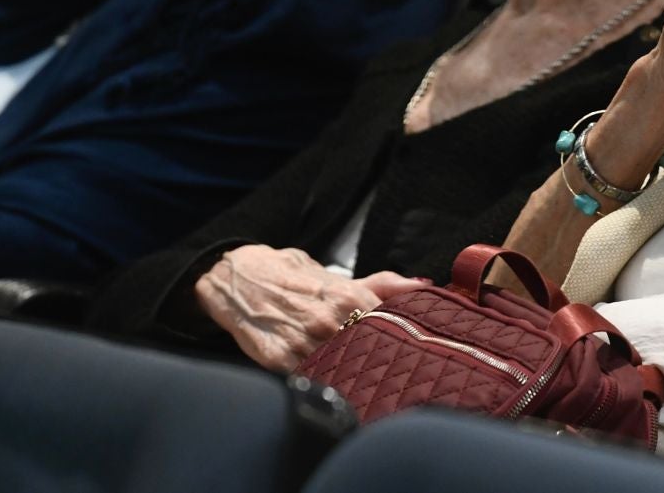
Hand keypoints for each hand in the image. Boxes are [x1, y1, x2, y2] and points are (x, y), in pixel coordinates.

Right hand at [193, 245, 428, 372]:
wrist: (239, 278)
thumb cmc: (294, 277)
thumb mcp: (340, 276)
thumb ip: (384, 283)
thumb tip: (425, 285)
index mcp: (348, 297)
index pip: (391, 326)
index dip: (404, 340)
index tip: (415, 352)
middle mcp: (328, 320)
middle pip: (368, 352)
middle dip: (381, 362)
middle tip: (391, 373)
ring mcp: (303, 342)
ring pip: (340, 371)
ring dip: (352, 378)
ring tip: (363, 382)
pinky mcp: (279, 361)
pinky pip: (310, 381)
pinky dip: (322, 384)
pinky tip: (331, 386)